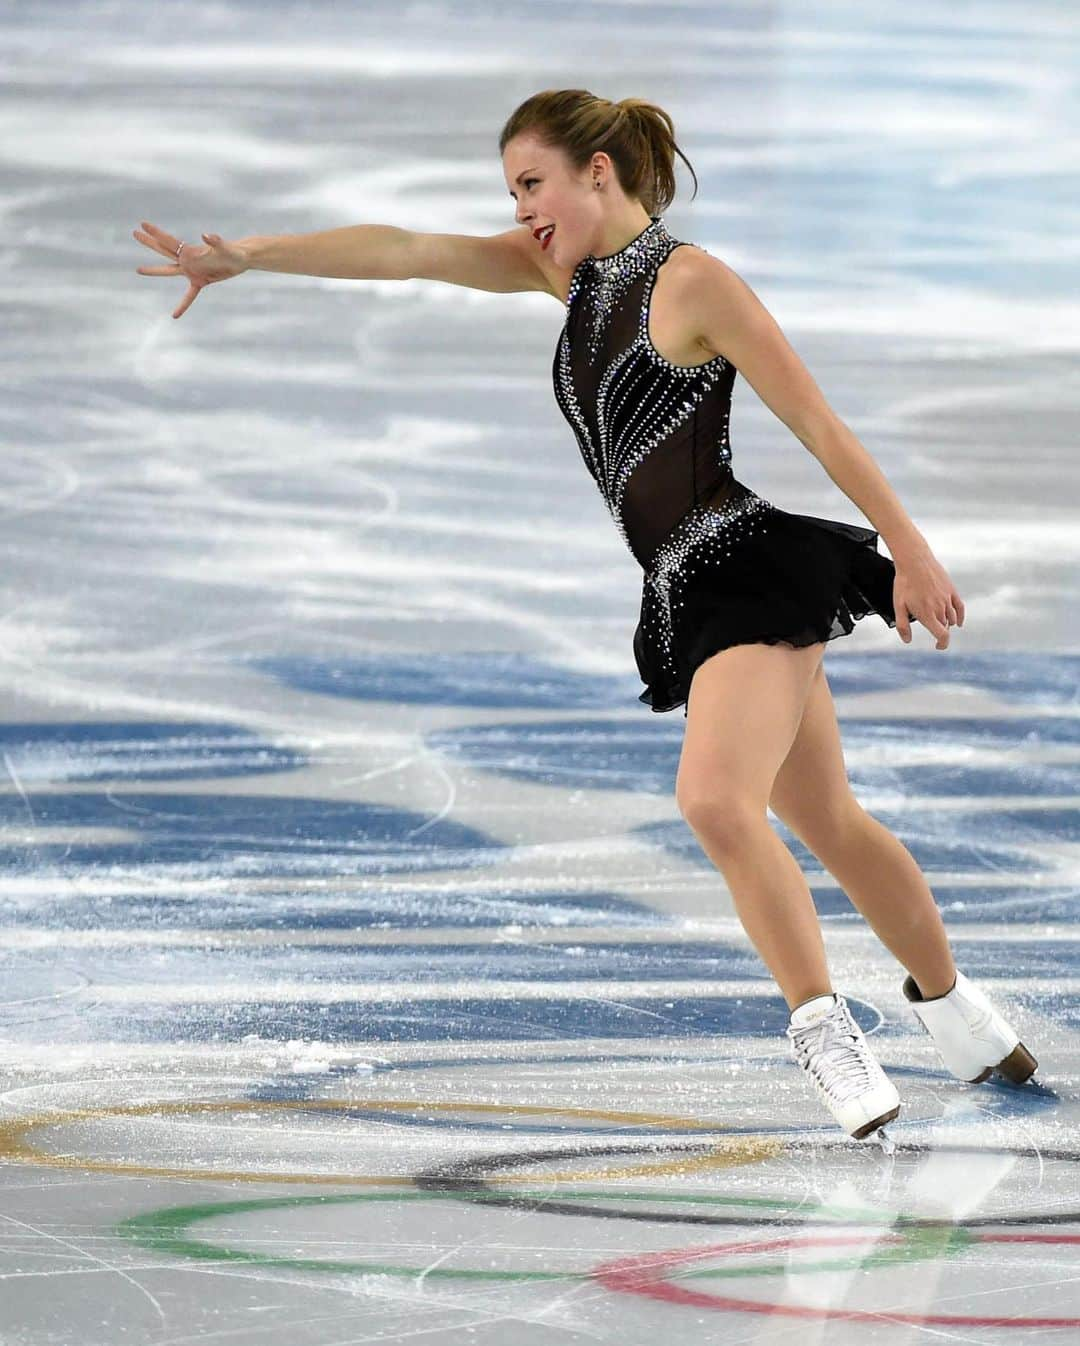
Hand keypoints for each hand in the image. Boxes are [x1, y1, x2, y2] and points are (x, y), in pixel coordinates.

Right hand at [133, 221, 248, 318]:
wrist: (242, 260)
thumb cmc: (234, 252)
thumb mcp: (226, 248)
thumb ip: (215, 242)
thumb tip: (206, 235)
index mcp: (191, 251)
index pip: (169, 242)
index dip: (156, 233)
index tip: (142, 224)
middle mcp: (188, 260)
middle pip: (164, 251)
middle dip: (150, 242)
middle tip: (134, 233)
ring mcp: (193, 271)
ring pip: (169, 271)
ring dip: (154, 270)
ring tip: (138, 270)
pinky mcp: (201, 281)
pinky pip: (189, 296)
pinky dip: (182, 305)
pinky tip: (174, 315)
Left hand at [893, 550, 964, 649]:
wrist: (915, 561)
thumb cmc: (905, 583)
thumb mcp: (898, 605)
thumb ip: (902, 625)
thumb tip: (907, 640)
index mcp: (927, 614)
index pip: (942, 635)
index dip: (942, 644)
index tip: (938, 647)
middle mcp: (940, 608)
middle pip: (944, 627)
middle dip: (939, 631)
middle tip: (931, 628)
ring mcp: (947, 599)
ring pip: (951, 618)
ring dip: (946, 624)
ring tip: (938, 622)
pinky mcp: (951, 590)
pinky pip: (959, 607)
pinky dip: (960, 616)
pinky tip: (958, 622)